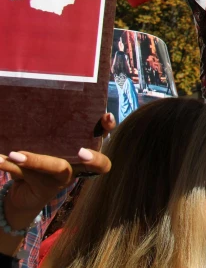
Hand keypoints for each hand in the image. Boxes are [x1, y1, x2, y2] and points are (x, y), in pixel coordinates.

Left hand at [0, 113, 114, 253]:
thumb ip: (48, 128)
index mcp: (84, 150)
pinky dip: (9, 165)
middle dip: (93, 158)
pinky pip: (28, 174)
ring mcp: (63, 179)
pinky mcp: (45, 189)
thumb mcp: (46, 143)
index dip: (108, 128)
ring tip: (15, 154)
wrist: (24, 194)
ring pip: (57, 168)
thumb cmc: (39, 161)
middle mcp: (79, 165)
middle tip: (81, 152)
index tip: (105, 116)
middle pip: (98, 164)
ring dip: (36, 160)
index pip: (104, 137)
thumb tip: (35, 97)